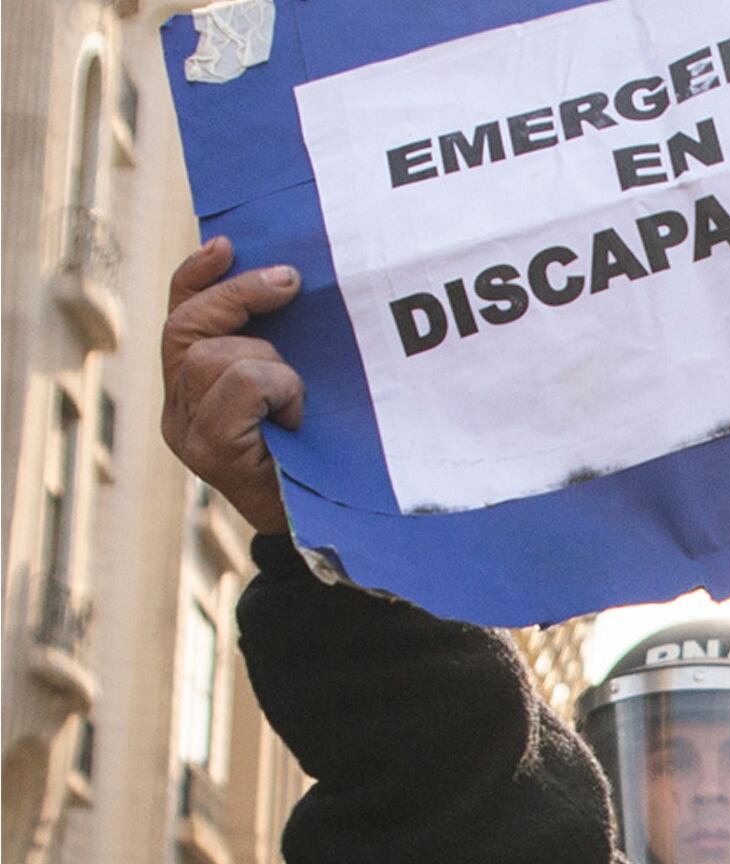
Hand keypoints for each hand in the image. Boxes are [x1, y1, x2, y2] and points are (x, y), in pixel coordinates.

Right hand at [161, 237, 304, 534]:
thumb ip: (282, 353)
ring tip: (298, 396)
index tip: (227, 244)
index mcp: (193, 392)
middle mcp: (178, 410)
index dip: (198, 276)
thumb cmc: (322, 459)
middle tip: (292, 280)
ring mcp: (186, 432)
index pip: (180, 317)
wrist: (329, 531)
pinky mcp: (206, 449)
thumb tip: (294, 284)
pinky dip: (274, 386)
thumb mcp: (301, 393)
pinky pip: (236, 382)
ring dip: (269, 362)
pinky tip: (295, 415)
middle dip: (238, 295)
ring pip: (211, 354)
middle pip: (186, 326)